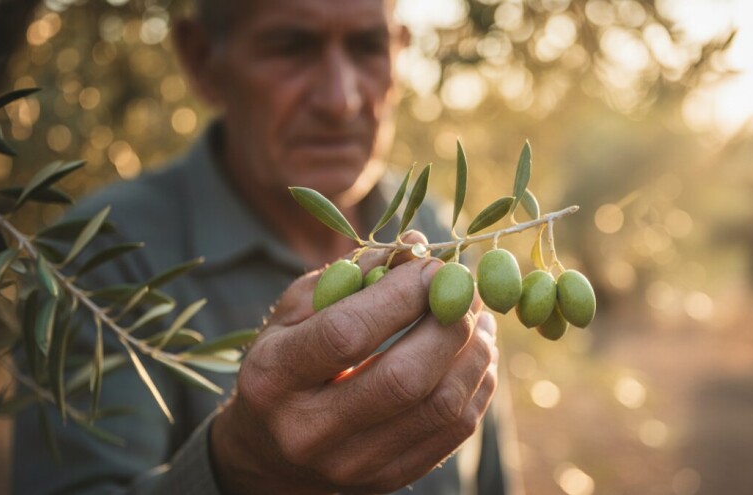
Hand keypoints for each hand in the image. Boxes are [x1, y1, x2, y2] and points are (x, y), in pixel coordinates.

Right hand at [209, 232, 498, 493]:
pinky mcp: (387, 481)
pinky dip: (478, 386)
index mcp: (273, 377)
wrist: (271, 453)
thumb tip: (417, 248)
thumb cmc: (285, 362)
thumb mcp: (296, 312)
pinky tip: (479, 355)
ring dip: (475, 354)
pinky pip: (453, 432)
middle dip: (449, 325)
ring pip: (440, 408)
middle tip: (467, 292)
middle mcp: (308, 431)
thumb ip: (350, 275)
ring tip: (481, 320)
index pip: (348, 333)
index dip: (401, 295)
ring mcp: (351, 465)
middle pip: (404, 377)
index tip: (433, 267)